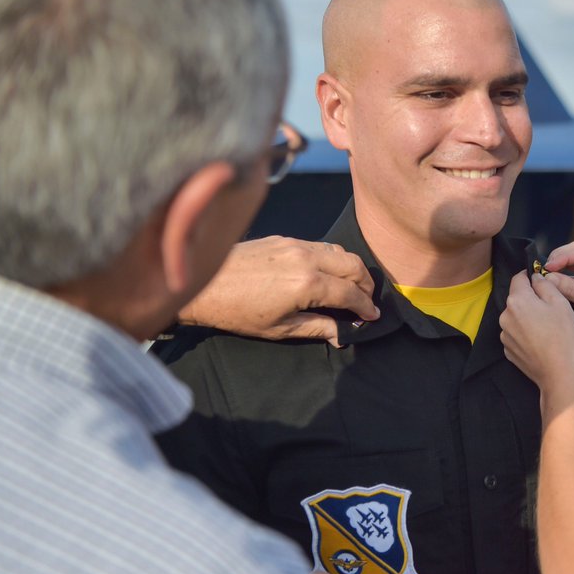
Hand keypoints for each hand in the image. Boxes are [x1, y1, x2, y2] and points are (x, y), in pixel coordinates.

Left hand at [178, 236, 377, 345]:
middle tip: (366, 302)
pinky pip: (320, 245)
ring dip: (352, 269)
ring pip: (339, 251)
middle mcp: (306, 258)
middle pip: (353, 265)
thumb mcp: (279, 329)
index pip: (350, 293)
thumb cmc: (236, 311)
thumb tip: (342, 334)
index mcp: (306, 283)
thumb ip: (317, 328)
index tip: (372, 317)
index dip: (365, 307)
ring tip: (351, 287)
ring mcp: (295, 244)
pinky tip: (327, 273)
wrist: (201, 284)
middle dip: (366, 285)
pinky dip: (333, 259)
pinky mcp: (285, 238)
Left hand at [501, 270, 573, 397]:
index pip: (518, 278)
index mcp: (517, 300)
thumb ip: (545, 284)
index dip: (530, 277)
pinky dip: (525, 333)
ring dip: (527, 317)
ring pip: (516, 317)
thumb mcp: (560, 302)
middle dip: (530, 300)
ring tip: (546, 328)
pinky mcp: (508, 350)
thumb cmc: (563, 335)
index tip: (542, 282)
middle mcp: (505, 315)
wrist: (558, 374)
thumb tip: (535, 277)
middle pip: (517, 299)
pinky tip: (540, 342)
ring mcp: (505, 335)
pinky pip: (516, 334)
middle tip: (550, 309)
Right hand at [539, 241, 573, 351]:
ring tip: (544, 274)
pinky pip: (572, 273)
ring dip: (559, 265)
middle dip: (560, 258)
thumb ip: (570, 288)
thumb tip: (547, 277)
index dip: (564, 256)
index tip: (548, 266)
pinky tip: (551, 280)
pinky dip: (561, 275)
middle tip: (544, 269)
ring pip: (573, 261)